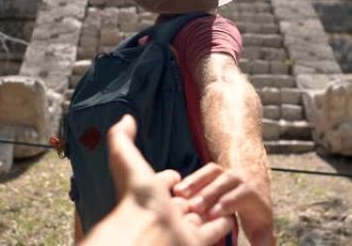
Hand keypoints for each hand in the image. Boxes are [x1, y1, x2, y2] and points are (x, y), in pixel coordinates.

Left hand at [81, 115, 233, 245]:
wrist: (150, 234)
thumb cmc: (138, 199)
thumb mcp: (126, 159)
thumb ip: (121, 138)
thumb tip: (125, 117)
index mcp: (153, 196)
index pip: (165, 185)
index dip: (171, 180)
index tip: (174, 178)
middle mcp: (168, 213)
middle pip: (186, 200)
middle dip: (196, 193)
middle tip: (201, 188)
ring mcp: (185, 228)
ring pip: (204, 213)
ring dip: (212, 204)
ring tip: (218, 199)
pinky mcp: (201, 240)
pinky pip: (218, 228)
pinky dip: (225, 221)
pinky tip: (230, 214)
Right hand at [173, 163, 275, 245]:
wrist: (254, 185)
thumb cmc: (255, 215)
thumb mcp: (262, 230)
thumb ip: (263, 243)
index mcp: (254, 195)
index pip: (242, 195)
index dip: (228, 203)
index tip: (213, 214)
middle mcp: (241, 179)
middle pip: (226, 183)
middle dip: (209, 195)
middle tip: (194, 208)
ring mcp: (227, 172)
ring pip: (213, 173)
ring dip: (196, 183)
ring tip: (180, 195)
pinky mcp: (215, 170)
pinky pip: (204, 171)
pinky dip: (191, 179)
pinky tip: (178, 190)